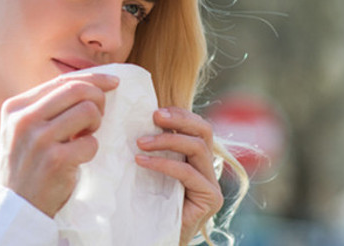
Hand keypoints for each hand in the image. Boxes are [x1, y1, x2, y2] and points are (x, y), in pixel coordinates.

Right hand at [0, 73, 118, 216]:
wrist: (16, 206)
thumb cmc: (26, 164)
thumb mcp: (22, 129)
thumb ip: (46, 106)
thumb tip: (89, 84)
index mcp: (15, 107)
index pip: (61, 80)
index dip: (92, 78)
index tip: (113, 82)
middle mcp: (24, 119)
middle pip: (77, 90)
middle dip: (98, 99)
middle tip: (98, 117)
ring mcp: (39, 140)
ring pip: (88, 111)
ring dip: (95, 124)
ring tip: (84, 137)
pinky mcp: (55, 160)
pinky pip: (91, 142)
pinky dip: (91, 149)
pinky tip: (78, 158)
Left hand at [135, 107, 223, 240]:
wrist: (152, 237)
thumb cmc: (145, 204)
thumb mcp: (148, 169)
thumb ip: (151, 148)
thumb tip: (132, 120)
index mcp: (196, 158)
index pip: (197, 126)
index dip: (179, 114)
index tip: (154, 110)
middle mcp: (208, 168)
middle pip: (204, 130)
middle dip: (179, 119)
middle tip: (154, 116)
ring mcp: (212, 184)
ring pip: (198, 147)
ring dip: (167, 140)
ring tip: (140, 143)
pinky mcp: (210, 198)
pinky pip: (188, 172)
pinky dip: (164, 163)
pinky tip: (142, 161)